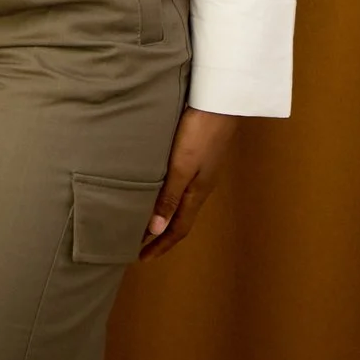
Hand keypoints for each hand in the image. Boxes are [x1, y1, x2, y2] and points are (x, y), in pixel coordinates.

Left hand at [142, 107, 237, 257]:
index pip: (178, 229)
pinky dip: (166, 198)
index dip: (161, 245)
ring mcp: (201, 172)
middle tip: (139, 246)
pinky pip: (180, 188)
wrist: (220, 101)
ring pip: (180, 204)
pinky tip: (156, 190)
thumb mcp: (182, 167)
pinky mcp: (198, 157)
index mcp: (197, 193)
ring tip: (144, 223)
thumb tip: (156, 231)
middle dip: (161, 236)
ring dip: (163, 217)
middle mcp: (200, 187)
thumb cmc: (200, 132)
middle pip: (180, 220)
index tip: (142, 259)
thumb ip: (169, 197)